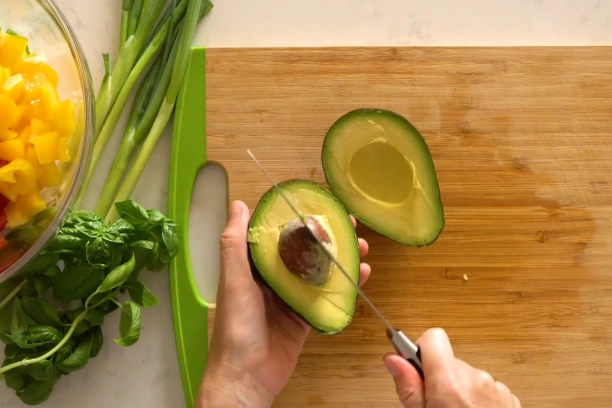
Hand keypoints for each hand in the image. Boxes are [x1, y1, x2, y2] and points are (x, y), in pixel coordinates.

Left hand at [197, 200, 371, 406]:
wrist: (247, 376)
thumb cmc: (235, 328)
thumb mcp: (233, 280)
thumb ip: (235, 244)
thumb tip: (238, 205)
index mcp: (252, 267)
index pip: (277, 234)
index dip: (296, 218)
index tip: (318, 205)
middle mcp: (272, 279)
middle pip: (303, 250)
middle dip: (325, 236)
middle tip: (348, 224)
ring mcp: (290, 297)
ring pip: (318, 271)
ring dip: (339, 258)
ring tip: (360, 246)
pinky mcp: (304, 316)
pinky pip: (326, 296)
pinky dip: (344, 285)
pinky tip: (360, 275)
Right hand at [384, 328, 520, 407]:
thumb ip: (408, 387)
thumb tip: (393, 359)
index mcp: (449, 382)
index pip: (433, 338)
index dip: (420, 350)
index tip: (415, 369)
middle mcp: (475, 379)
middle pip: (448, 362)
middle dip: (439, 379)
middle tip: (434, 407)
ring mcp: (495, 388)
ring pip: (467, 377)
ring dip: (459, 392)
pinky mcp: (509, 399)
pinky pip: (485, 389)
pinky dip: (476, 401)